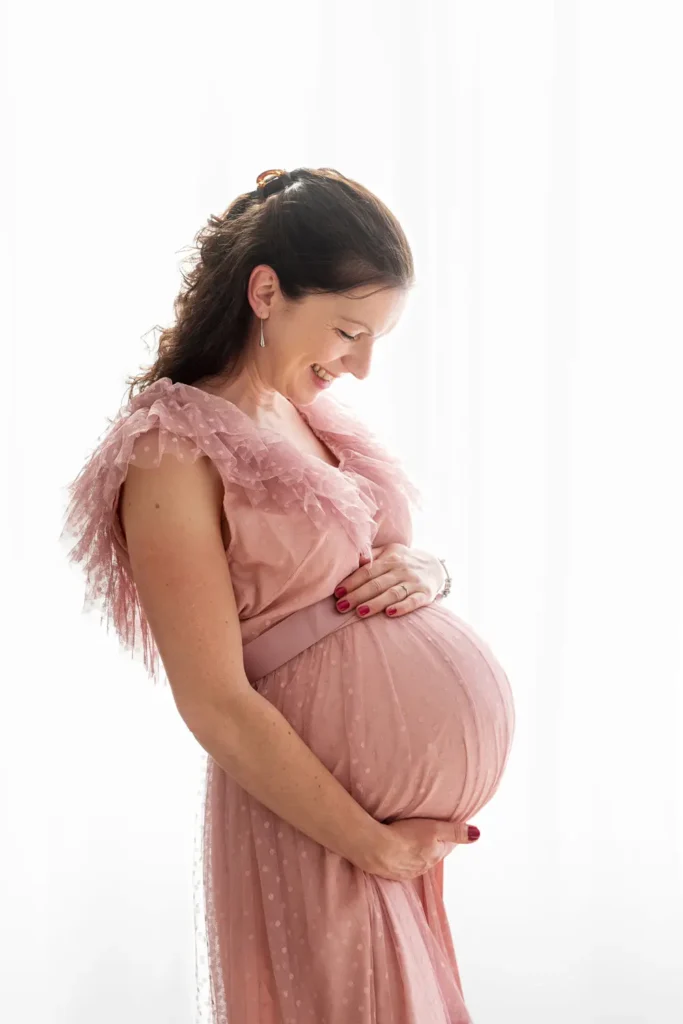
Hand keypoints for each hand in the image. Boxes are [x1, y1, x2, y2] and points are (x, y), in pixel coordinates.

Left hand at [333, 543, 446, 618]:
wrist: (435, 566)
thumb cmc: (403, 561)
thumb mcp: (389, 551)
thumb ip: (372, 555)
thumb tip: (354, 559)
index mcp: (390, 558)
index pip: (367, 571)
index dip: (352, 582)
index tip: (337, 592)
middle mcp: (401, 569)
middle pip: (376, 583)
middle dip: (358, 595)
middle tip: (341, 606)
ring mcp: (414, 582)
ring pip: (392, 593)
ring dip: (376, 603)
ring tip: (360, 612)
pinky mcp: (426, 594)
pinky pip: (413, 602)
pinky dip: (402, 607)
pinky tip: (390, 613)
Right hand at [358, 817, 479, 881]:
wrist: (373, 848)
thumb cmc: (405, 836)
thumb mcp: (434, 828)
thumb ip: (455, 831)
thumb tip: (478, 835)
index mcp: (435, 856)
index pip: (447, 846)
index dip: (446, 835)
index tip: (442, 826)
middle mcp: (423, 868)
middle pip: (431, 854)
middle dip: (430, 844)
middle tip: (424, 829)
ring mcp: (405, 872)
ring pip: (416, 860)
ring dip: (414, 851)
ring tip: (408, 838)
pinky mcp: (389, 873)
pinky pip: (400, 865)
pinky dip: (400, 856)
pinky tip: (393, 848)